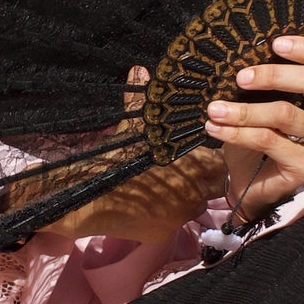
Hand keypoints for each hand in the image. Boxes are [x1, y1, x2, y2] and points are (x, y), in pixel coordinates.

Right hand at [28, 68, 220, 247]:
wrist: (86, 201)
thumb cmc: (112, 161)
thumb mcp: (128, 130)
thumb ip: (140, 104)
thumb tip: (140, 69)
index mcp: (191, 170)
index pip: (218, 165)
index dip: (210, 158)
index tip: (200, 152)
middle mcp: (191, 197)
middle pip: (210, 188)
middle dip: (200, 178)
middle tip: (184, 168)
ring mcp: (177, 220)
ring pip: (193, 206)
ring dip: (185, 196)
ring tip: (167, 185)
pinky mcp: (162, 235)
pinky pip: (172, 223)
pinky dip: (165, 213)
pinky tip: (150, 203)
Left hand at [204, 33, 303, 221]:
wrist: (249, 182)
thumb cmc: (256, 137)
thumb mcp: (260, 102)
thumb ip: (262, 82)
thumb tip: (239, 54)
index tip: (276, 43)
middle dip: (275, 75)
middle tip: (241, 77)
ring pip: (286, 114)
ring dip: (245, 110)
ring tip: (216, 110)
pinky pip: (270, 140)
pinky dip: (238, 133)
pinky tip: (216, 129)